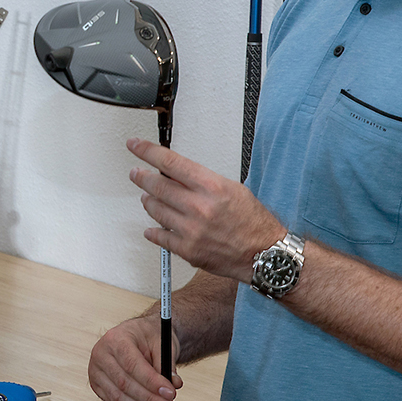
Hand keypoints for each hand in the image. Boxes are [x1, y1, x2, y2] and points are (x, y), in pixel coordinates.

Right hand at [88, 315, 182, 400]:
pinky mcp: (98, 387)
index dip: (151, 382)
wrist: (136, 336)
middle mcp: (101, 355)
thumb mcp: (161, 342)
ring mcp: (97, 373)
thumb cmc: (149, 336)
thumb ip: (167, 364)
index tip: (171, 394)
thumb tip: (174, 385)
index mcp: (115, 339)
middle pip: (124, 384)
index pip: (132, 364)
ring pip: (118, 399)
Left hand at [127, 139, 286, 282]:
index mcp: (212, 187)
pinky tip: (152, 227)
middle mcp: (199, 207)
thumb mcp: (233, 189)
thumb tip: (176, 174)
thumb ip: (202, 181)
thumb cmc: (254, 222)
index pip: (170, 162)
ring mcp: (191, 230)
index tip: (135, 146)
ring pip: (155, 210)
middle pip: (157, 186)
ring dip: (149, 201)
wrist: (266, 254)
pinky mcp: (188, 250)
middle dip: (142, 177)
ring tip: (148, 197)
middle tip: (136, 174)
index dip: (147, 151)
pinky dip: (153, 230)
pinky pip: (160, 236)